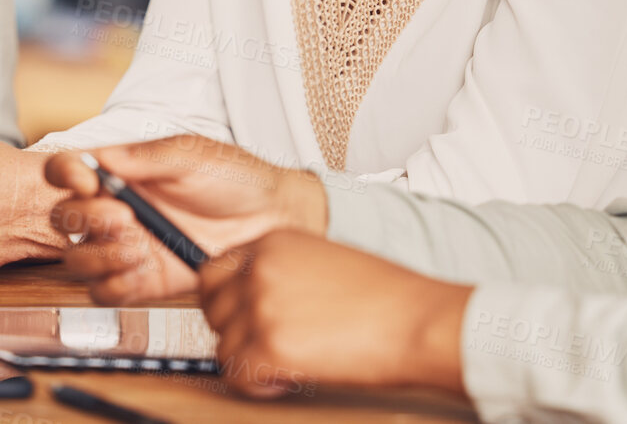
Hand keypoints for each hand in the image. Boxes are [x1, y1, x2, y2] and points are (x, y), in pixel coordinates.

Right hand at [45, 135, 327, 303]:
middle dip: (85, 219)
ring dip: (99, 254)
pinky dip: (115, 284)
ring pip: (79, 261)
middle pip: (64, 219)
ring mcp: (128, 247)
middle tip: (124, 217)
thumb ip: (147, 157)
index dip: (64, 175)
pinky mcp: (145, 280)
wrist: (272, 218)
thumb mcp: (192, 155)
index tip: (87, 180)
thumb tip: (104, 157)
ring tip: (137, 246)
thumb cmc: (235, 177)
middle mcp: (117, 209)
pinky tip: (143, 267)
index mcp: (122, 173)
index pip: (67, 171)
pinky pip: (106, 293)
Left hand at [199, 229, 469, 398]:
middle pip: (210, 305)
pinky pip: (237, 374)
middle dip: (231, 329)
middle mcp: (261, 268)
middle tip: (261, 343)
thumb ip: (284, 271)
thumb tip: (257, 298)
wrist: (416, 321)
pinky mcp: (270, 347)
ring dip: (248, 360)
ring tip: (285, 362)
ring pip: (222, 344)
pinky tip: (287, 377)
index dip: (228, 299)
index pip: (216, 269)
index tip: (242, 316)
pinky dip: (258, 384)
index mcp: (274, 241)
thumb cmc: (386, 297)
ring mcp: (262, 307)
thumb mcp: (324, 260)